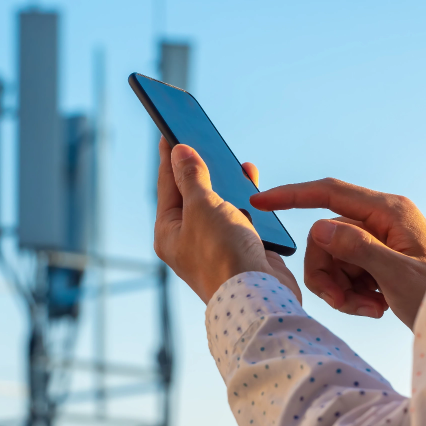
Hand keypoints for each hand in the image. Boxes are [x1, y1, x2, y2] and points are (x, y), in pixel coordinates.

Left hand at [154, 138, 300, 303]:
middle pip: (193, 193)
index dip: (170, 155)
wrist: (259, 296)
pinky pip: (242, 217)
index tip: (169, 129)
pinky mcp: (242, 249)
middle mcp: (189, 239)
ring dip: (228, 183)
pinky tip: (253, 186)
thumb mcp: (202, 207)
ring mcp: (216, 245)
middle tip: (202, 137)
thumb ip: (191, 177)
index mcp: (169, 231)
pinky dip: (248, 200)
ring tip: (233, 161)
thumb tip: (178, 152)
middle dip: (201, 166)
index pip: (167, 185)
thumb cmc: (222, 254)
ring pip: (220, 204)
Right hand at [251, 178, 425, 329]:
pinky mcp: (377, 260)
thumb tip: (319, 228)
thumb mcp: (399, 277)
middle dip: (326, 272)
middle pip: (325, 236)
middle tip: (343, 303)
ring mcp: (379, 240)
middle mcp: (382, 220)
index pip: (330, 193)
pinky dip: (351, 294)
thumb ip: (359, 249)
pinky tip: (375, 307)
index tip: (260, 202)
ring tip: (367, 309)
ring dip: (340, 288)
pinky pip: (344, 272)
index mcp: (390, 211)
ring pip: (331, 257)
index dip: (292, 195)